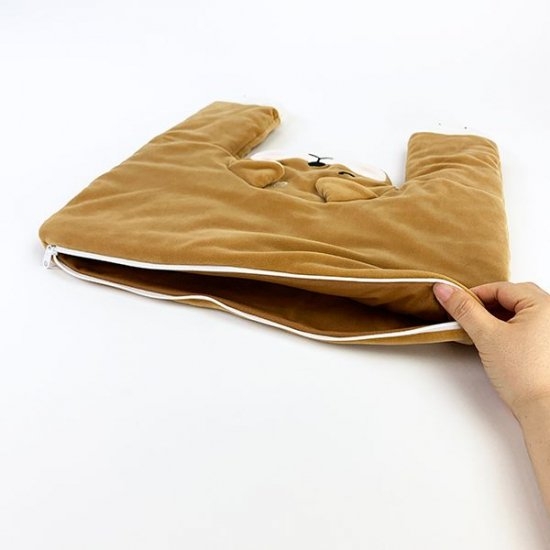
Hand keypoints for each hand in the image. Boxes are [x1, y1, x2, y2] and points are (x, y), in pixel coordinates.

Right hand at [433, 281, 549, 416]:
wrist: (542, 408)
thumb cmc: (526, 375)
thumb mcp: (487, 335)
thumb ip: (464, 309)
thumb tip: (444, 290)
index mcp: (544, 304)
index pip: (501, 288)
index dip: (475, 295)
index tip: (456, 304)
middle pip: (512, 297)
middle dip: (487, 305)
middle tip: (469, 317)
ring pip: (519, 312)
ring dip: (497, 317)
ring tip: (481, 332)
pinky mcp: (548, 345)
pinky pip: (526, 325)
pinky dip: (508, 328)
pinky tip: (496, 342)